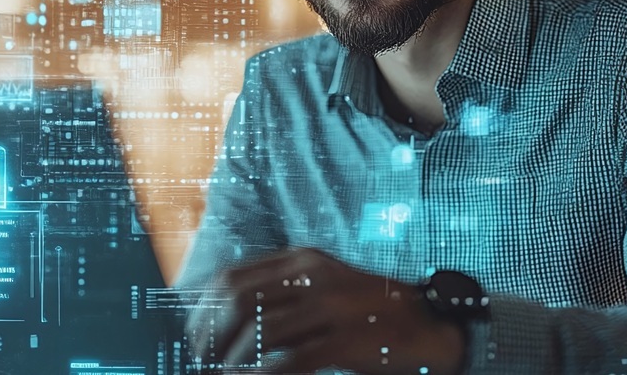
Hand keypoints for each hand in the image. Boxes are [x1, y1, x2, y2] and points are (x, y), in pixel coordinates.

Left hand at [189, 248, 465, 373]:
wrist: (431, 327)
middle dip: (210, 341)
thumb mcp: (324, 290)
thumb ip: (283, 296)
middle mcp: (315, 277)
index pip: (231, 280)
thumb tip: (227, 324)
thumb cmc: (369, 315)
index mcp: (303, 262)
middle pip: (239, 303)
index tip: (195, 343)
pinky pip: (292, 361)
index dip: (203, 315)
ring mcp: (334, 306)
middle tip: (203, 366)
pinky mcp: (350, 338)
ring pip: (260, 333)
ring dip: (233, 364)